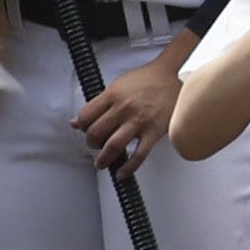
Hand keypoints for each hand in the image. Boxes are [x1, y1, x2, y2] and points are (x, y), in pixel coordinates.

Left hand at [72, 46, 185, 172]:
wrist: (171, 76)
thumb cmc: (145, 80)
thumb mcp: (116, 85)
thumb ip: (98, 103)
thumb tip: (78, 121)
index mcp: (112, 95)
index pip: (86, 116)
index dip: (81, 126)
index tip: (83, 130)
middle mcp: (123, 108)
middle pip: (96, 132)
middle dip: (91, 143)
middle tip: (94, 146)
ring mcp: (139, 121)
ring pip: (113, 145)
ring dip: (104, 158)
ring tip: (101, 163)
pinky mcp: (154, 132)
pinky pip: (139, 154)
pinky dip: (128, 167)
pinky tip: (122, 173)